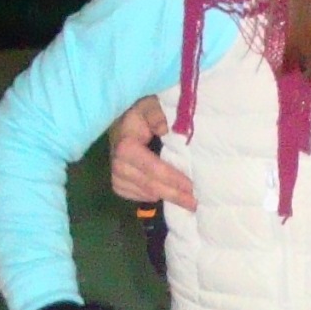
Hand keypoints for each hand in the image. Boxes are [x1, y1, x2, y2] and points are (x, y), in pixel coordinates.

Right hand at [109, 97, 196, 211]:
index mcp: (126, 147)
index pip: (154, 169)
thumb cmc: (138, 111)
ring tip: (185, 202)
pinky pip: (134, 196)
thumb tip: (164, 128)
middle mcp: (118, 164)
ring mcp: (115, 174)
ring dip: (165, 198)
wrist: (119, 118)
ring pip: (144, 193)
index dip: (173, 179)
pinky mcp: (116, 182)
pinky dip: (150, 197)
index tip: (192, 187)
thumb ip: (155, 114)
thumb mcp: (147, 105)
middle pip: (151, 185)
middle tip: (195, 204)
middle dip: (174, 195)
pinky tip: (165, 195)